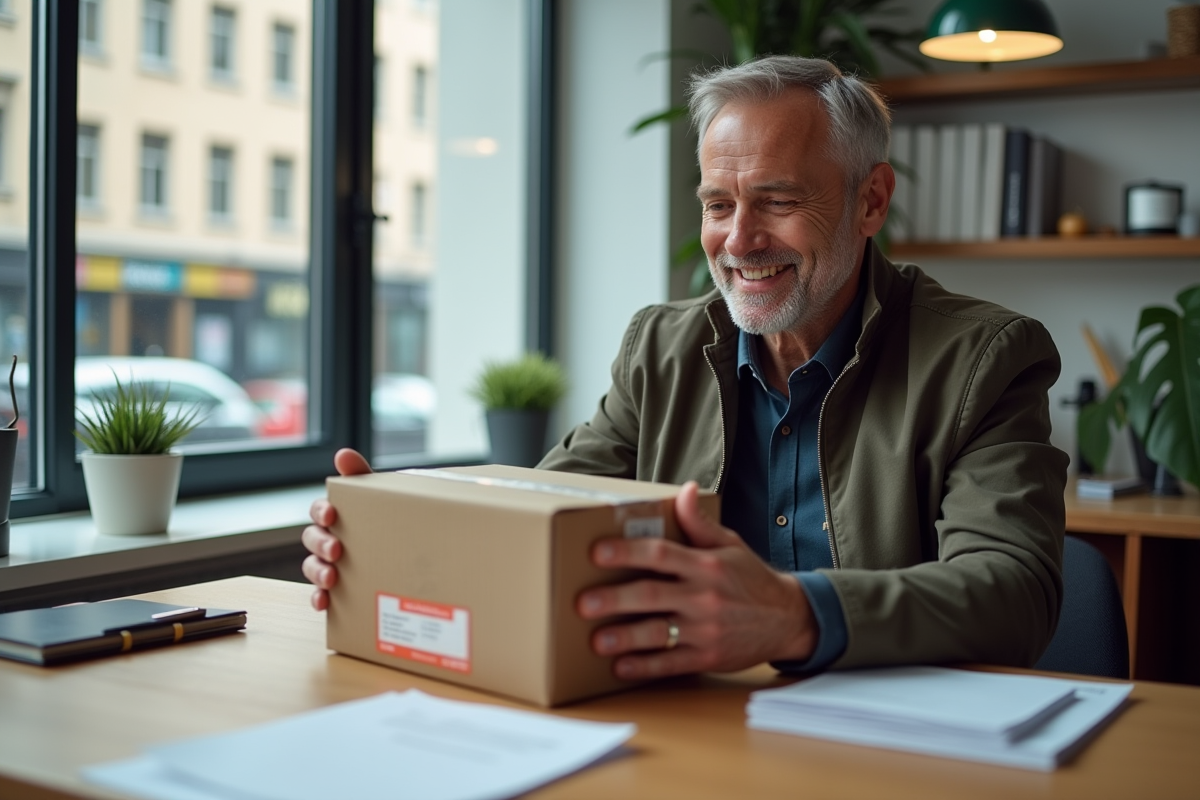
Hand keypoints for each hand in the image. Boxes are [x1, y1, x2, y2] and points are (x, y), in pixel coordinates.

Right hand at [301, 448, 372, 610]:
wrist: (410, 556)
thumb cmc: (386, 520)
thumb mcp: (378, 498)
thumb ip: (361, 476)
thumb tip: (343, 453)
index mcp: (337, 517)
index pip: (319, 510)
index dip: (321, 511)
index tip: (331, 515)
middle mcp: (329, 540)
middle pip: (312, 539)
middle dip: (320, 543)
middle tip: (336, 549)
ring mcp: (330, 565)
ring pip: (312, 566)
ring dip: (317, 571)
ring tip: (331, 578)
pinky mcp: (335, 590)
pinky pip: (319, 595)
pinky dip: (317, 598)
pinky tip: (323, 602)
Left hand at [577, 481, 816, 678]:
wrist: (788, 619)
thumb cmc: (751, 579)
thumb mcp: (730, 544)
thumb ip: (700, 523)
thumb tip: (683, 490)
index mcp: (706, 565)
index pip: (661, 554)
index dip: (627, 551)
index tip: (597, 552)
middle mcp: (704, 597)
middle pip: (652, 595)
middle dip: (615, 599)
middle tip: (583, 603)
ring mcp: (705, 630)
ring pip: (658, 633)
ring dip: (625, 638)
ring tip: (596, 641)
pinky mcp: (707, 657)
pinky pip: (672, 664)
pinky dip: (645, 667)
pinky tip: (621, 667)